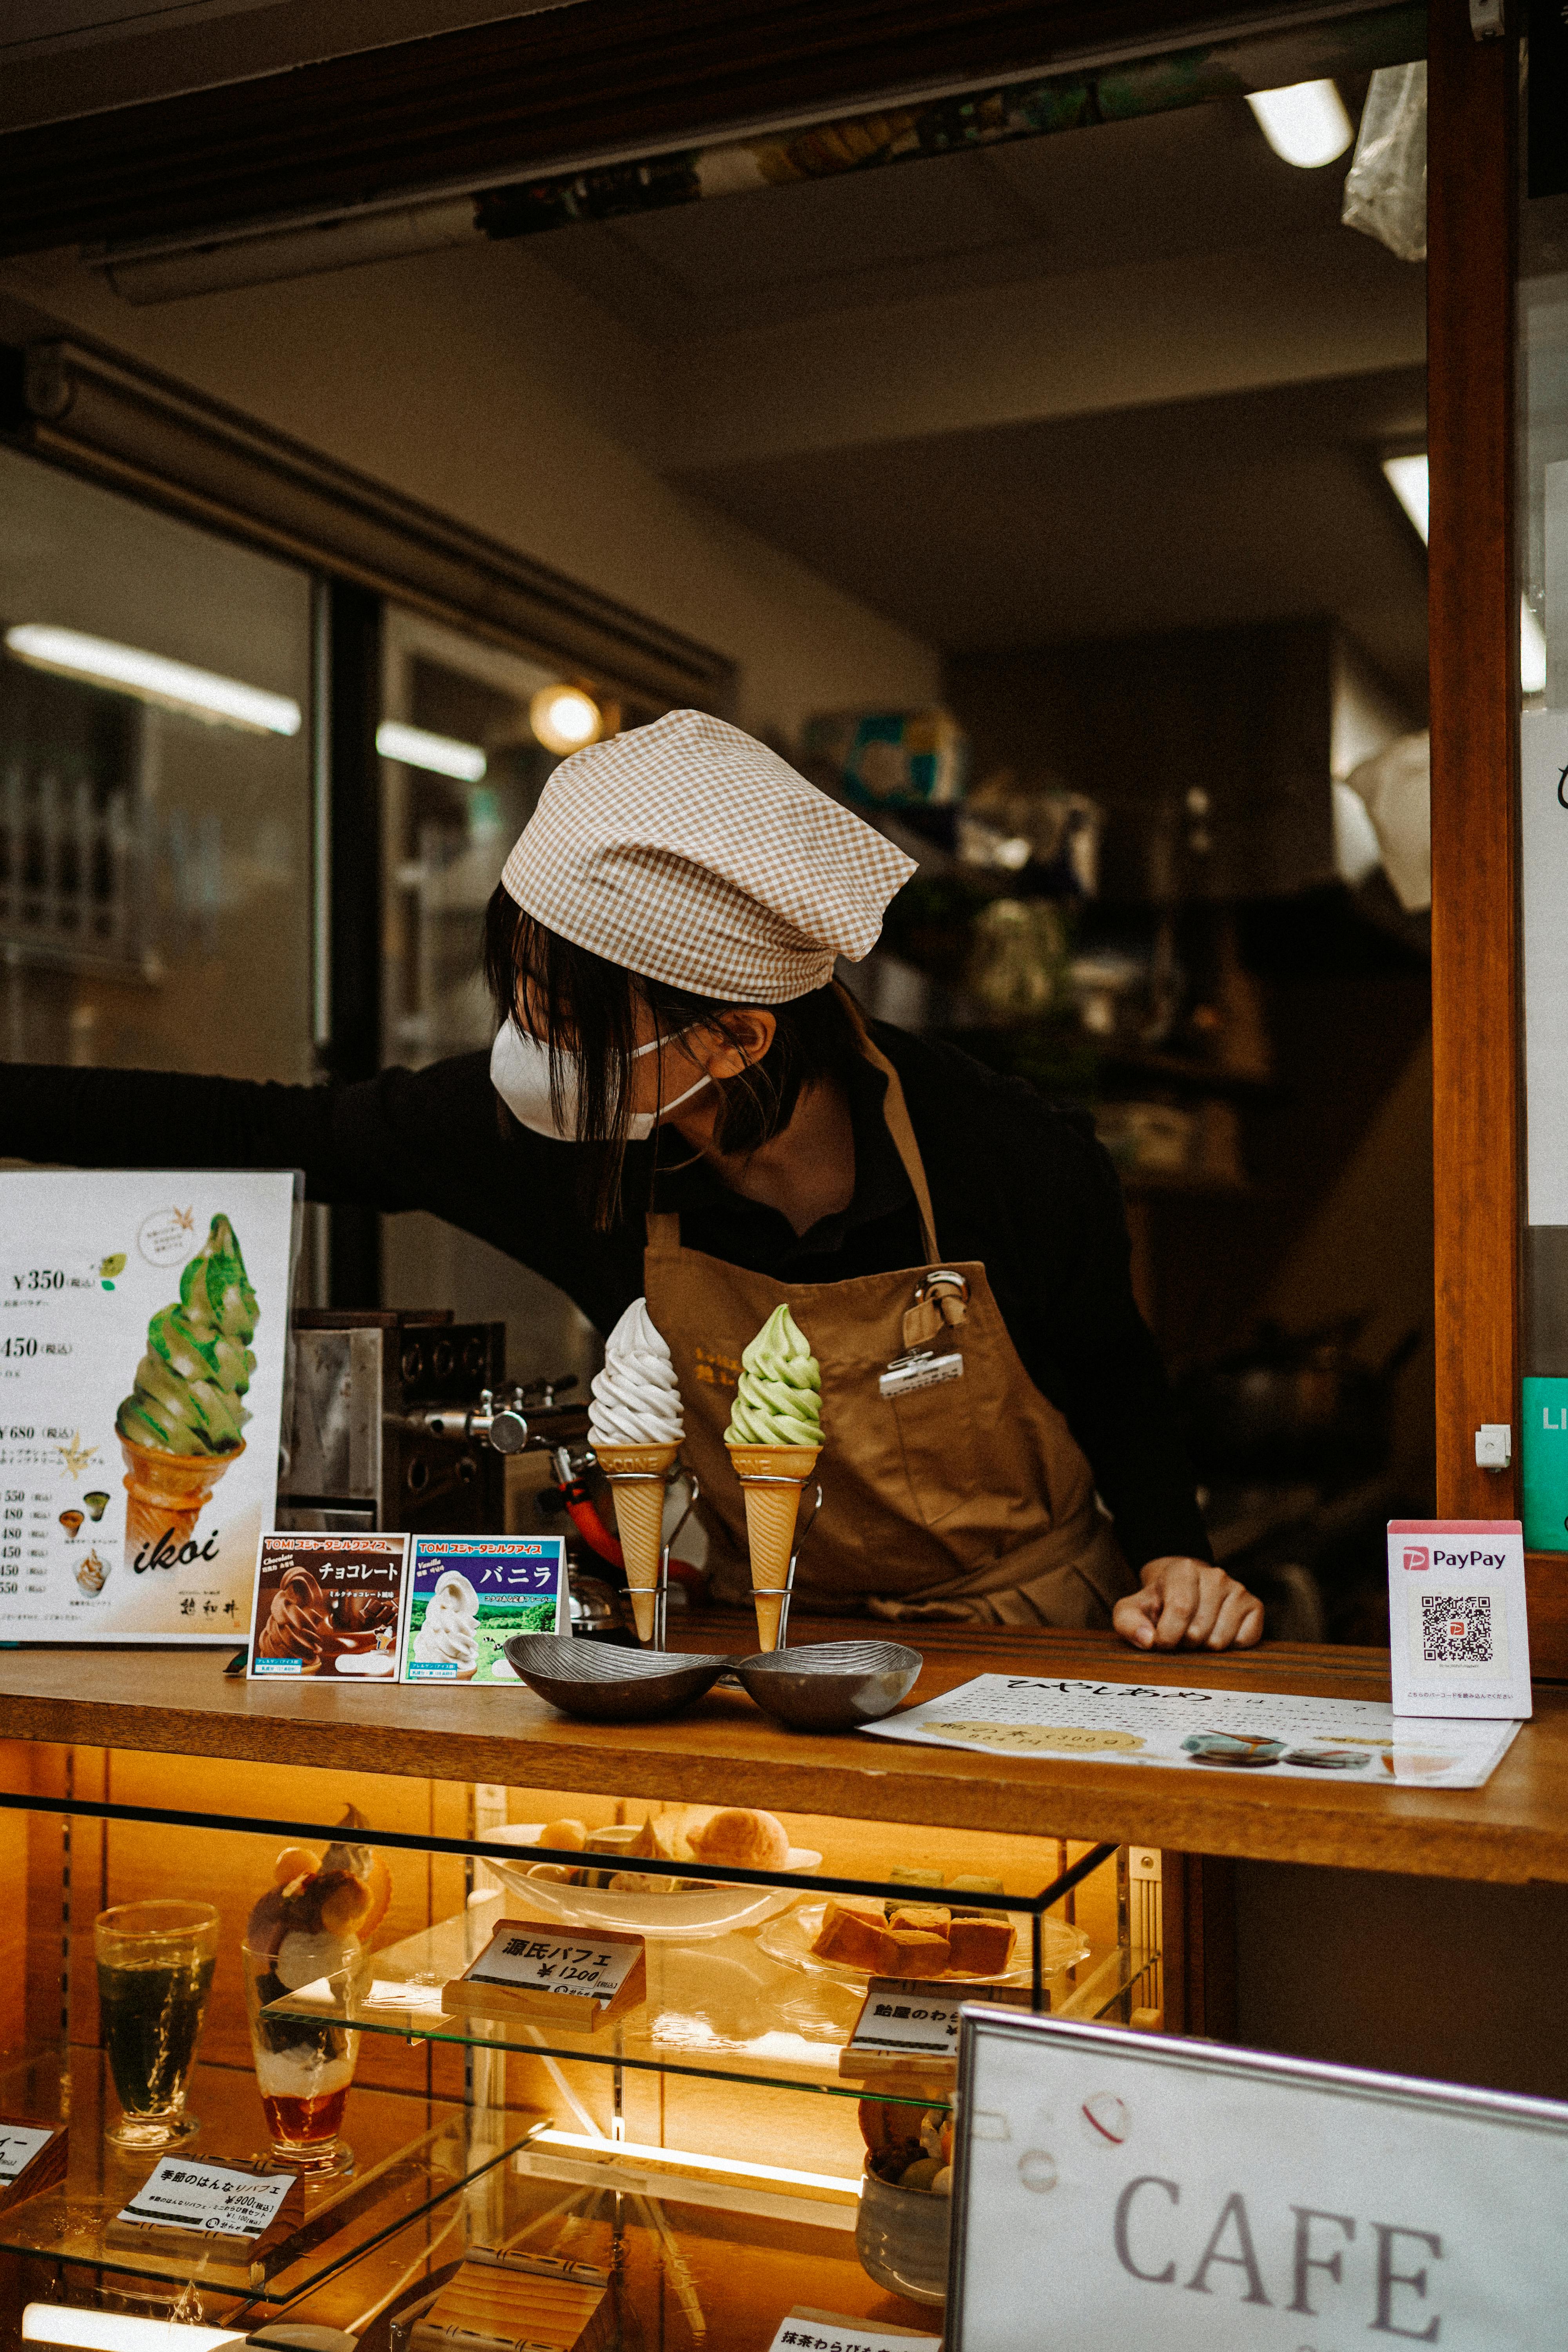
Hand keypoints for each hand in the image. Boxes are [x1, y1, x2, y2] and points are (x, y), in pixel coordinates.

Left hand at [1113, 1556, 1263, 1652]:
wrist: (1183, 1592)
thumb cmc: (1157, 1604)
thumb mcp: (1131, 1610)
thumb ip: (1128, 1624)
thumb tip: (1148, 1640)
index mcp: (1184, 1570)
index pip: (1180, 1609)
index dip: (1167, 1636)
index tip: (1160, 1642)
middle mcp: (1215, 1575)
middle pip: (1198, 1631)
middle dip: (1183, 1643)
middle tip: (1179, 1634)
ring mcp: (1238, 1589)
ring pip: (1219, 1641)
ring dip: (1204, 1647)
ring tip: (1196, 1633)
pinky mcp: (1255, 1606)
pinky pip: (1243, 1642)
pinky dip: (1228, 1647)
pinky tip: (1216, 1633)